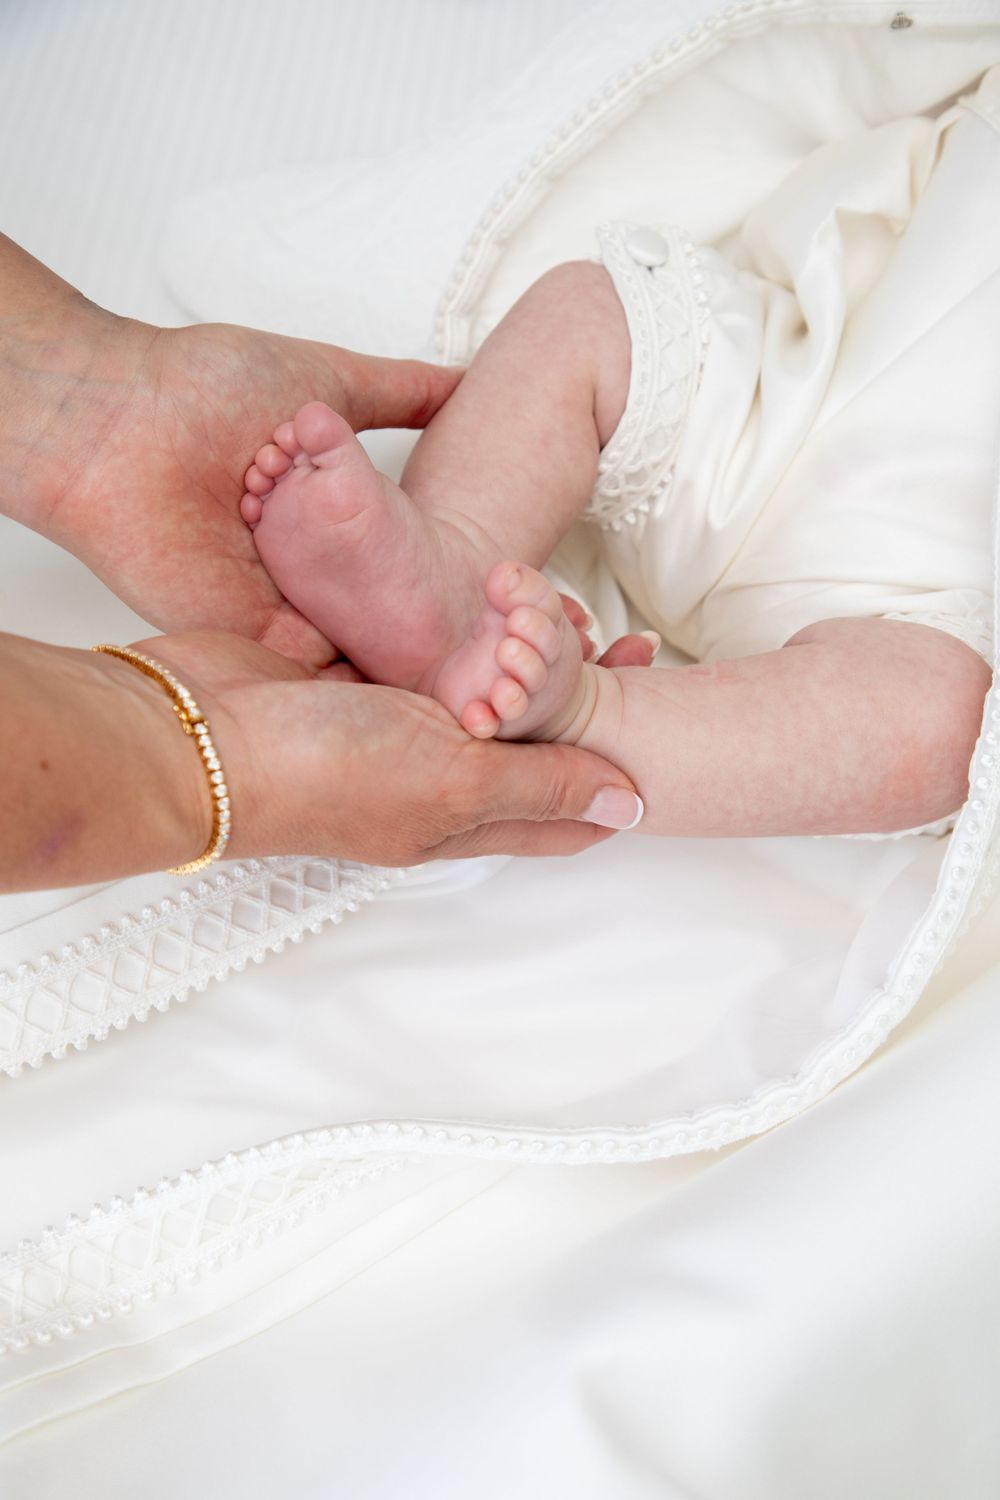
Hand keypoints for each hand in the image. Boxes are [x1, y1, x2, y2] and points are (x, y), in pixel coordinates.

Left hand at [1, 235, 460, 667]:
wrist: (121, 422)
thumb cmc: (206, 389)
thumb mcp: (327, 382)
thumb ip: (401, 392)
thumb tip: (467, 382)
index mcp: (314, 504)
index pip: (388, 547)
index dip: (437, 563)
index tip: (494, 584)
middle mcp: (296, 555)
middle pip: (373, 598)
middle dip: (425, 615)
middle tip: (497, 638)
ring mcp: (271, 597)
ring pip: (349, 635)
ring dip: (396, 648)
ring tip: (473, 666)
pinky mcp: (244, 631)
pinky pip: (308, 666)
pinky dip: (352, 677)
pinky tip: (412, 684)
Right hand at [138, 632, 644, 862]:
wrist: (196, 735)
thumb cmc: (319, 772)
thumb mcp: (450, 782)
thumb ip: (540, 787)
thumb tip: (632, 810)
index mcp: (459, 817)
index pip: (560, 810)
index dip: (616, 769)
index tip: (662, 704)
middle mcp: (429, 779)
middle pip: (526, 745)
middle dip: (583, 696)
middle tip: (626, 637)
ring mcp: (387, 728)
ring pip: (476, 695)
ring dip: (521, 655)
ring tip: (565, 602)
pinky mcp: (348, 679)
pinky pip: (416, 657)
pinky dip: (452, 629)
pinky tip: (480, 589)